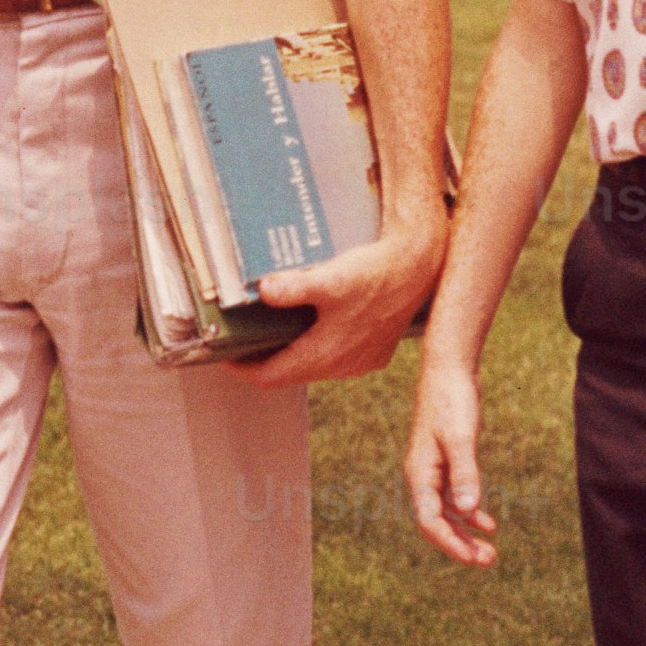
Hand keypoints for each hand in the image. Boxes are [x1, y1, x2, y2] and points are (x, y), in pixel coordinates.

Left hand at [229, 206, 448, 388]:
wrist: (419, 268)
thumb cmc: (376, 273)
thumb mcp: (330, 278)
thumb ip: (293, 287)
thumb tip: (263, 291)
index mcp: (325, 355)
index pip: (271, 377)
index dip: (243, 369)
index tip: (226, 357)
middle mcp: (342, 366)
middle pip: (291, 373)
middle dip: (265, 360)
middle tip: (245, 341)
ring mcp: (361, 362)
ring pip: (314, 366)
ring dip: (293, 353)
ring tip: (274, 331)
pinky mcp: (375, 352)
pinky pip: (336, 358)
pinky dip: (317, 346)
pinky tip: (313, 324)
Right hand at [404, 345, 494, 563]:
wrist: (449, 370)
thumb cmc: (451, 400)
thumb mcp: (461, 437)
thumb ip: (465, 473)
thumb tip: (468, 511)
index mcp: (420, 474)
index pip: (429, 521)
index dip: (450, 543)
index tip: (473, 558)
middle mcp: (423, 477)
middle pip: (437, 523)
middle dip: (460, 545)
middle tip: (488, 561)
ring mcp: (435, 471)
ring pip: (448, 513)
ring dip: (467, 533)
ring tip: (490, 552)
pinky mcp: (447, 462)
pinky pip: (456, 497)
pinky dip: (471, 512)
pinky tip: (488, 523)